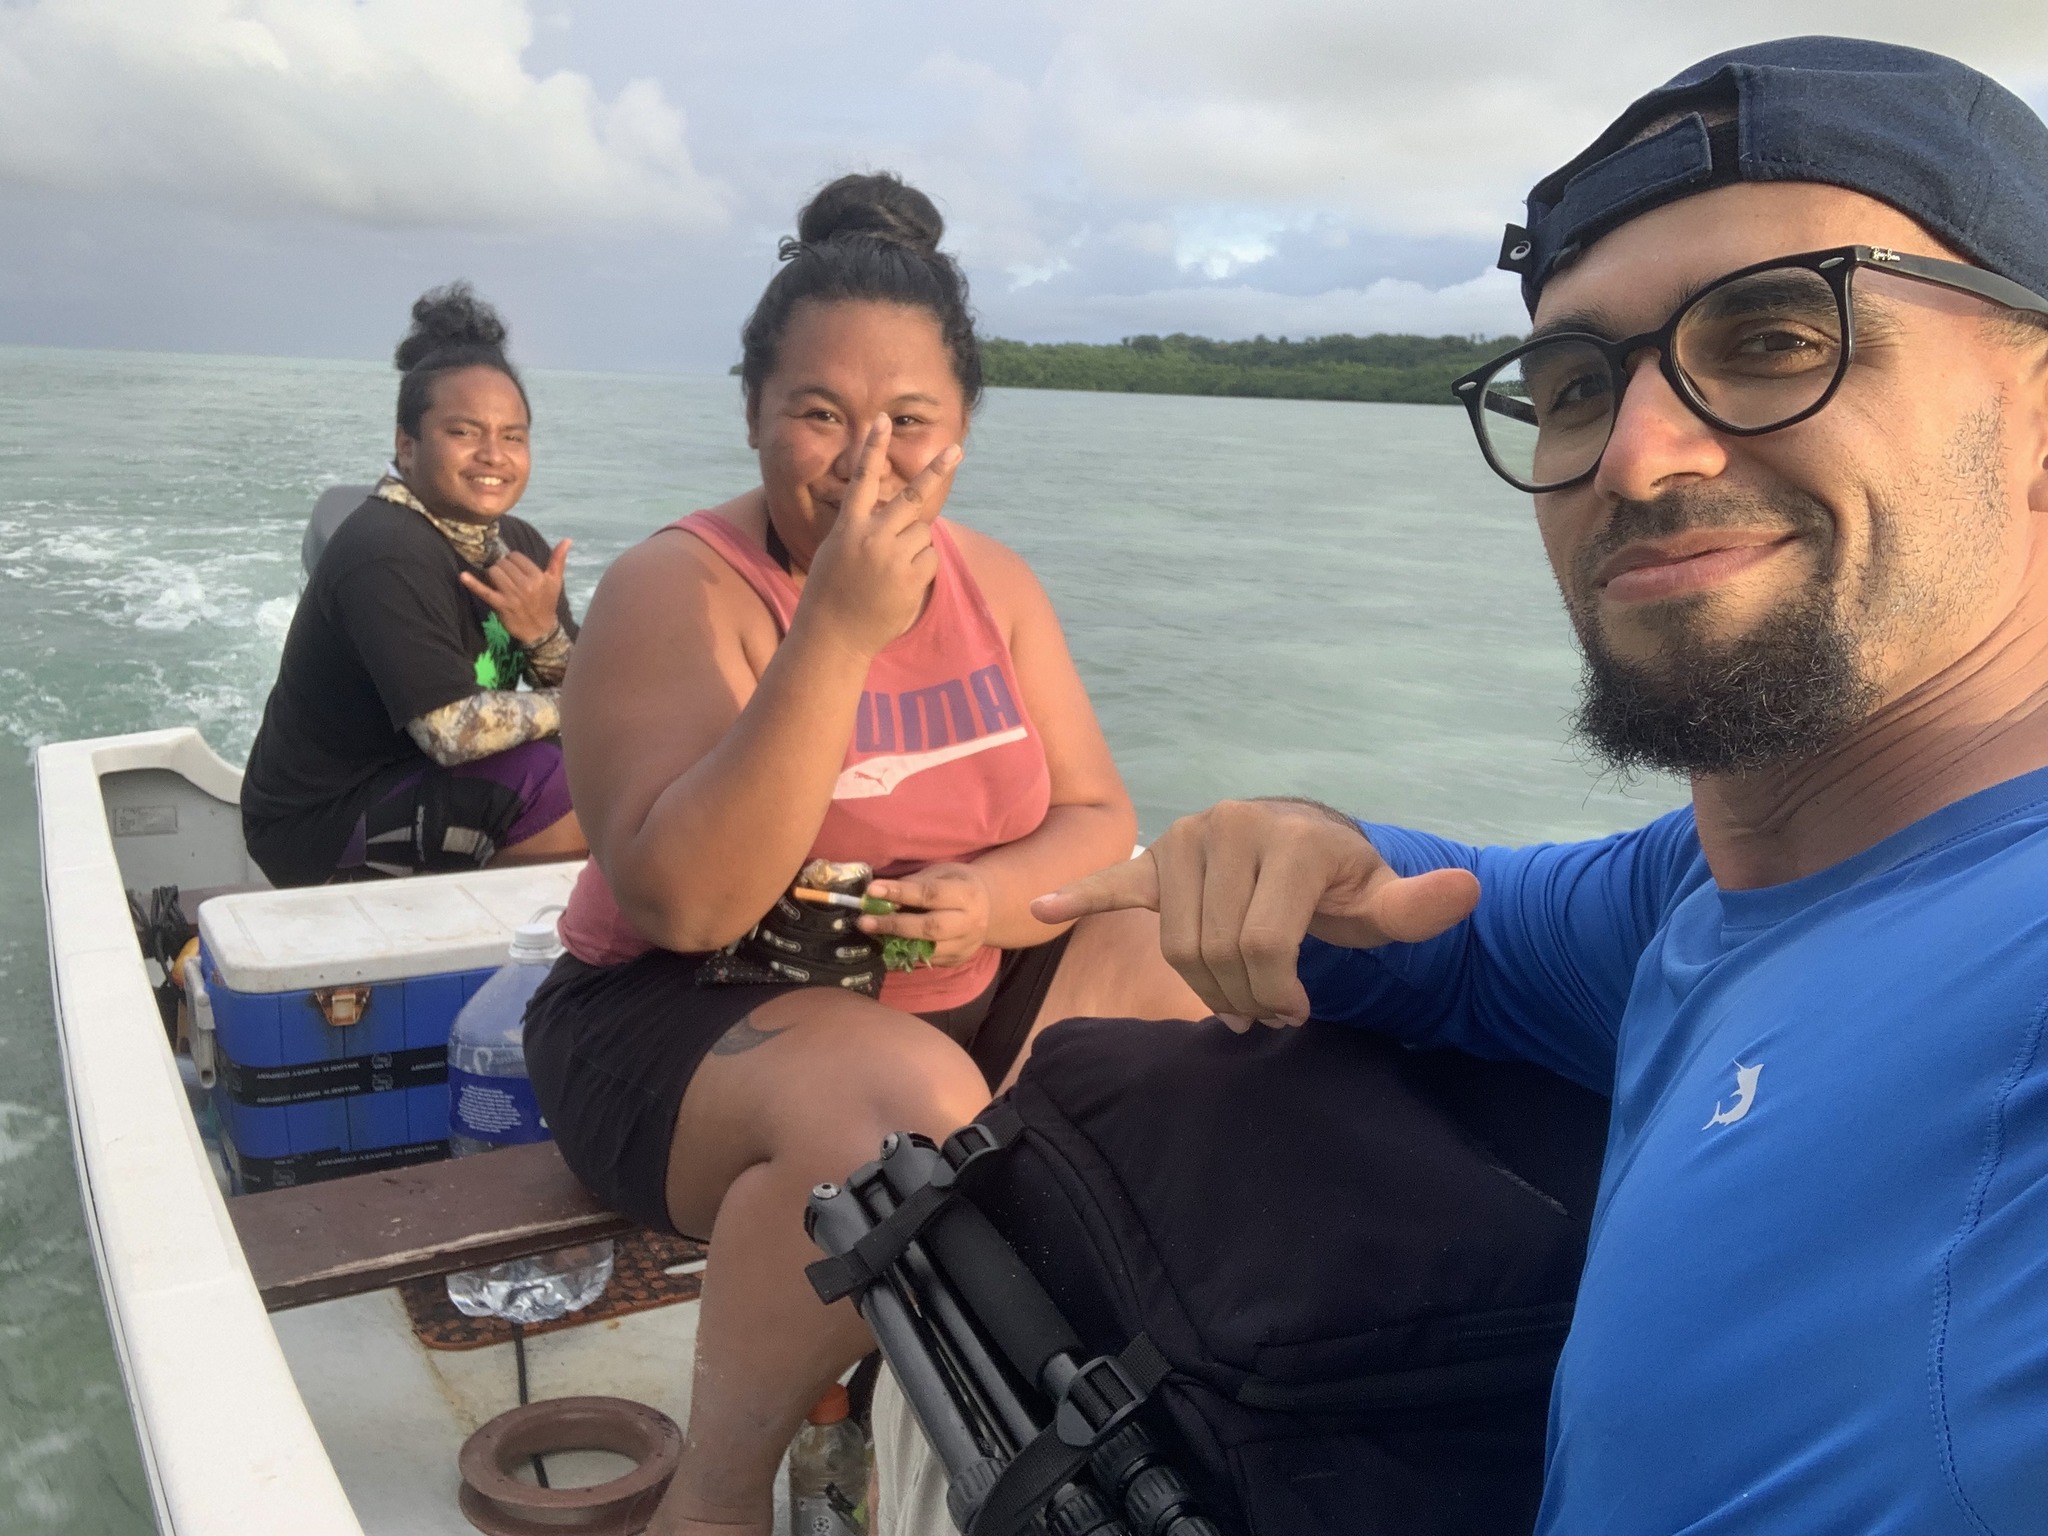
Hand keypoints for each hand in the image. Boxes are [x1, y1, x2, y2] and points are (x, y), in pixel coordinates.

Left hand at [461, 540, 571, 645]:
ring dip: (493, 574)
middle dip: (503, 568)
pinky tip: (463, 576)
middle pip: (504, 563)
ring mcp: (512, 595)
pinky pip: (484, 591)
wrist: (540, 630)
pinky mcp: (500, 605)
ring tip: (500, 583)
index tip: (517, 571)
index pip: (516, 557)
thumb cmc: (547, 603)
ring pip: (494, 572)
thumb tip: (568, 539)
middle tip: (509, 579)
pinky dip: (473, 583)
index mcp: (539, 577)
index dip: (514, 562)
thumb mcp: (555, 582)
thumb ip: (559, 560)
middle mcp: (526, 585)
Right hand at [798, 416, 962, 657]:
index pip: (862, 479)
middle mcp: (871, 536)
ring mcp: (892, 556)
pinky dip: (921, 567)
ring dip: (915, 545)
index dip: (873, 448)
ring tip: (891, 571)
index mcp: (848, 527)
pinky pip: (929, 558)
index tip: (882, 420)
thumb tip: (901, 514)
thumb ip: (864, 529)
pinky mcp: (910, 577)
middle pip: (911, 496)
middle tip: (956, 449)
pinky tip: (901, 585)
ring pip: (923, 533)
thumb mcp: (837, 552)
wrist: (832, 635)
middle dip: (936, 471)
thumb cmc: (831, 593)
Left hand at [860, 863, 992, 967]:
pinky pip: (927, 961)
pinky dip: (904, 954)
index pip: (930, 894)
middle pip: (930, 927)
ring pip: (928, 950)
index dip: (900, 892)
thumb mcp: (941, 873)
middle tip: (865, 921)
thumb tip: (879, 895)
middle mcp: (970, 922)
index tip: (872, 890)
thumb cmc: (956, 883)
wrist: (990, 906)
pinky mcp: (957, 960)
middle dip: (895, 924)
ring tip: (872, 934)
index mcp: (967, 894)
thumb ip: (914, 883)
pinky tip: (887, 945)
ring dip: (896, 943)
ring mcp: (965, 945)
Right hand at [1029, 799, 1478, 1029]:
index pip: (1262, 944)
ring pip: (1174, 944)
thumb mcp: (1382, 898)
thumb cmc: (1345, 883)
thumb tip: (1467, 892)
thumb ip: (1416, 905)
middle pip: (1215, 950)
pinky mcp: (1157, 856)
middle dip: (1243, 995)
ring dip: (1203, 984)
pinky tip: (1038, 907)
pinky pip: (1114, 881)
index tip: (1299, 1012)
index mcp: (1289, 840)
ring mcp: (1188, 839)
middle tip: (1271, 1012)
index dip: (1278, 993)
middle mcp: (1230, 826)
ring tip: (1236, 996)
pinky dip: (1077, 896)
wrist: (1307, 840)